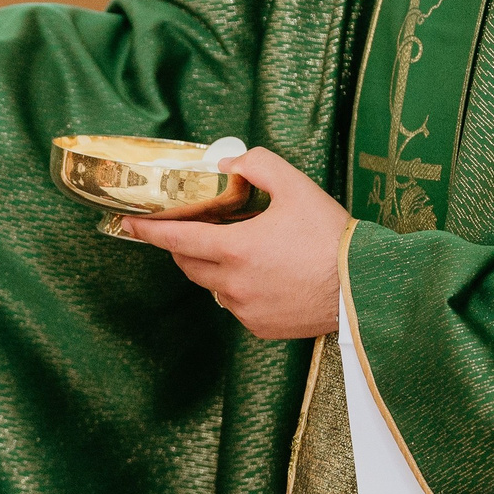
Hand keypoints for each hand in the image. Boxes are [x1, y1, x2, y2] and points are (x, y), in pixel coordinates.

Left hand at [116, 149, 349, 339]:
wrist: (365, 288)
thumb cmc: (332, 237)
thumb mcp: (297, 187)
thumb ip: (257, 166)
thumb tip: (227, 165)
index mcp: (235, 248)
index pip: (176, 237)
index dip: (149, 229)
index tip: (128, 223)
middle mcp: (232, 284)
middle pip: (187, 263)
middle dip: (181, 245)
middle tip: (188, 229)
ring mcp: (244, 309)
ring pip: (210, 285)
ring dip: (211, 267)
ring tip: (233, 249)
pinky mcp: (259, 328)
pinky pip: (234, 306)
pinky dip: (236, 289)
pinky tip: (261, 275)